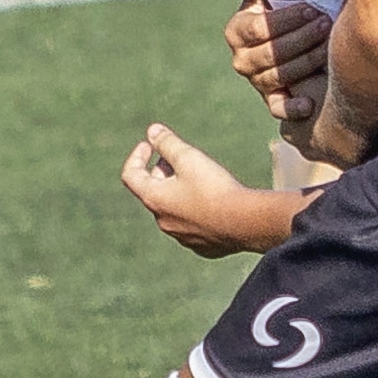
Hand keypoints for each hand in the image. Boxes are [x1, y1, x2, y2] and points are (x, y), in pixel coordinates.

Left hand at [122, 124, 297, 257]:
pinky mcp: (202, 246)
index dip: (137, 157)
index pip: (131, 176)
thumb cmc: (214, 189)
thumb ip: (168, 143)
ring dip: (179, 191)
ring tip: (198, 177)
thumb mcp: (189, 158)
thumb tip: (152, 131)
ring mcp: (182, 236)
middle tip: (178, 158)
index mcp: (154, 199)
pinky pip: (193, 225)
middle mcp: (163, 221)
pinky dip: (196, 210)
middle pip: (153, 192)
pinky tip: (214, 202)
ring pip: (173, 209)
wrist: (246, 225)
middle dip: (162, 172)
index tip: (149, 145)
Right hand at [222, 0, 329, 123]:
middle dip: (300, 38)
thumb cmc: (281, 4)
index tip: (310, 8)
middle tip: (326, 22)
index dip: (284, 20)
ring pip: (278, 76)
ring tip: (329, 46)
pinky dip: (291, 107)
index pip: (256, 28)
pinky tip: (309, 104)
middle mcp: (242, 59)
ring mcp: (257, 80)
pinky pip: (278, 107)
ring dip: (305, 62)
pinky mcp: (273, 98)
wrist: (299, 32)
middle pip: (269, 53)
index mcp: (237, 31)